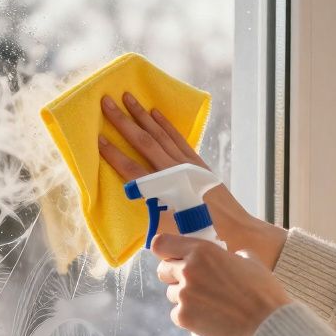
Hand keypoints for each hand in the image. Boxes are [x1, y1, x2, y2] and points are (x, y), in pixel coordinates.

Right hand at [98, 92, 287, 269]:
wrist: (238, 232)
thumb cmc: (202, 238)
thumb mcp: (170, 233)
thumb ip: (149, 217)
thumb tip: (135, 206)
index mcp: (164, 190)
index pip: (131, 168)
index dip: (113, 154)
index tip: (97, 138)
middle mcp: (176, 171)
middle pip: (144, 142)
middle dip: (123, 121)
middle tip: (106, 102)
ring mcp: (188, 164)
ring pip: (160, 133)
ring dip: (142, 115)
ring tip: (128, 98)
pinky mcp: (198, 163)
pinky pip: (178, 137)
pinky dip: (165, 124)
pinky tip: (155, 112)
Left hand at [152, 232, 292, 335]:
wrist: (268, 322)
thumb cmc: (262, 290)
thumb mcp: (249, 259)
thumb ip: (228, 255)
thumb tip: (226, 258)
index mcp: (202, 251)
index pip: (160, 244)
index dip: (165, 252)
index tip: (172, 258)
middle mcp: (188, 270)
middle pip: (162, 271)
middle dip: (175, 276)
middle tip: (196, 284)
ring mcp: (184, 294)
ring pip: (171, 294)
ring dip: (184, 297)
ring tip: (209, 303)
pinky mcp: (184, 317)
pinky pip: (177, 314)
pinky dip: (189, 316)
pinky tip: (209, 317)